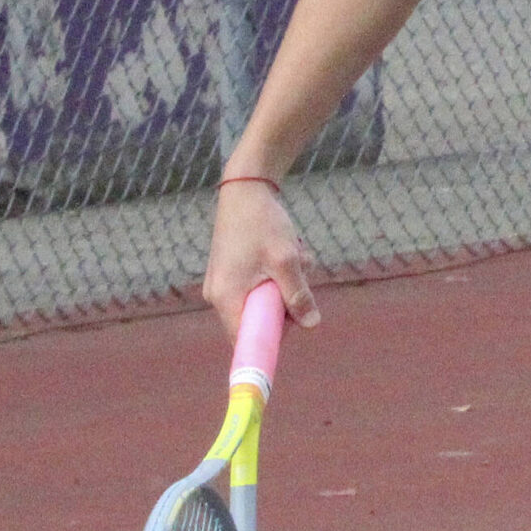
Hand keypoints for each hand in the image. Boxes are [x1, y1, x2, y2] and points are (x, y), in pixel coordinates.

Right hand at [203, 176, 319, 337]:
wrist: (246, 188)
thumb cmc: (262, 223)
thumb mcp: (286, 260)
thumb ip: (298, 295)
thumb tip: (311, 324)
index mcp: (226, 298)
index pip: (245, 340)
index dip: (270, 342)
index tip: (292, 328)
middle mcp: (218, 295)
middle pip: (257, 321)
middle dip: (285, 304)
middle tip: (299, 276)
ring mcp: (224, 283)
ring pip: (263, 301)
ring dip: (285, 285)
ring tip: (295, 256)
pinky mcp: (231, 273)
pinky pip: (258, 287)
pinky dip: (277, 275)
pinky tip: (287, 252)